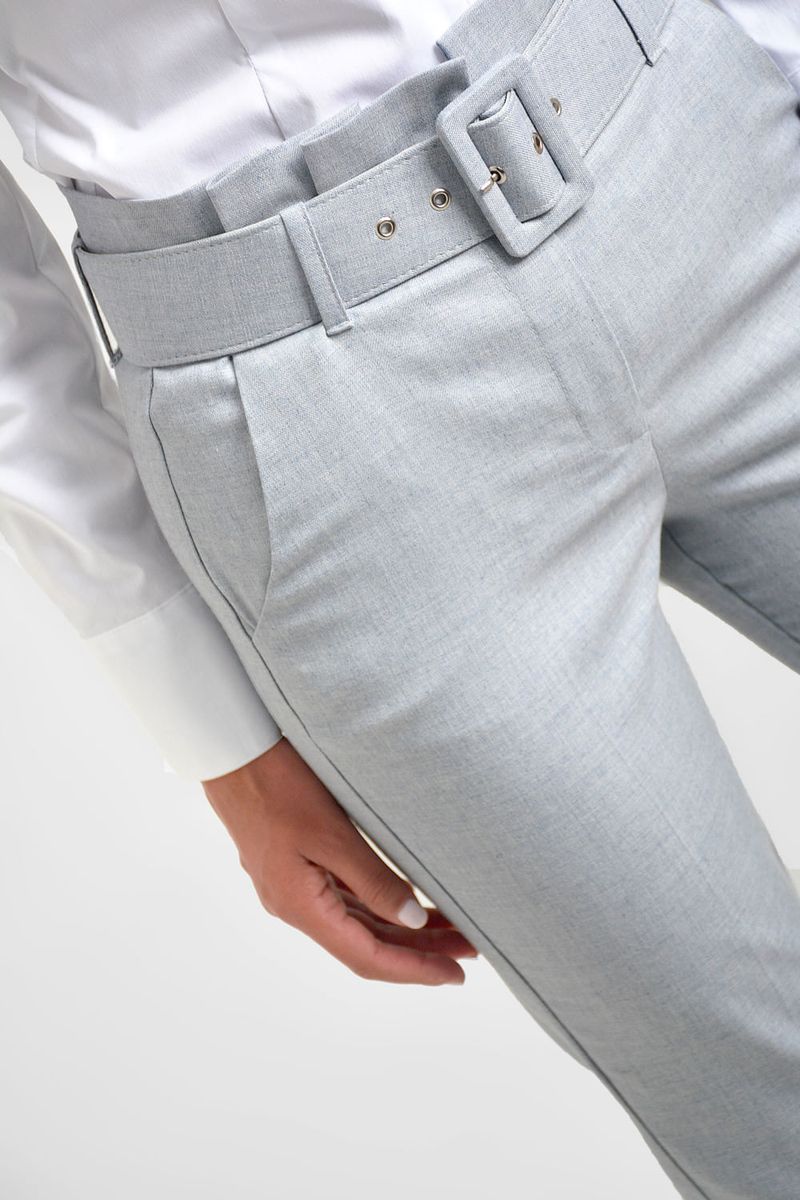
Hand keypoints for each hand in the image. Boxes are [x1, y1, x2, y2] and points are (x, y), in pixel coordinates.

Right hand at [202, 737, 477, 984]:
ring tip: (451, 927)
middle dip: (419, 951)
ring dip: (403, 930)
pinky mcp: (296, 865)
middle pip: (366, 944)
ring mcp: (294, 887)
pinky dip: (380, 906)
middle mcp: (295, 905)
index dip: (414, 970)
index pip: (367, 956)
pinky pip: (345, 900)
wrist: (232, 751)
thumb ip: (374, 880)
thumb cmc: (279, 784)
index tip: (454, 974)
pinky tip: (408, 903)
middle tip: (470, 950)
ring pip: (358, 923)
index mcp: (300, 906)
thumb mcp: (333, 833)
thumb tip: (414, 921)